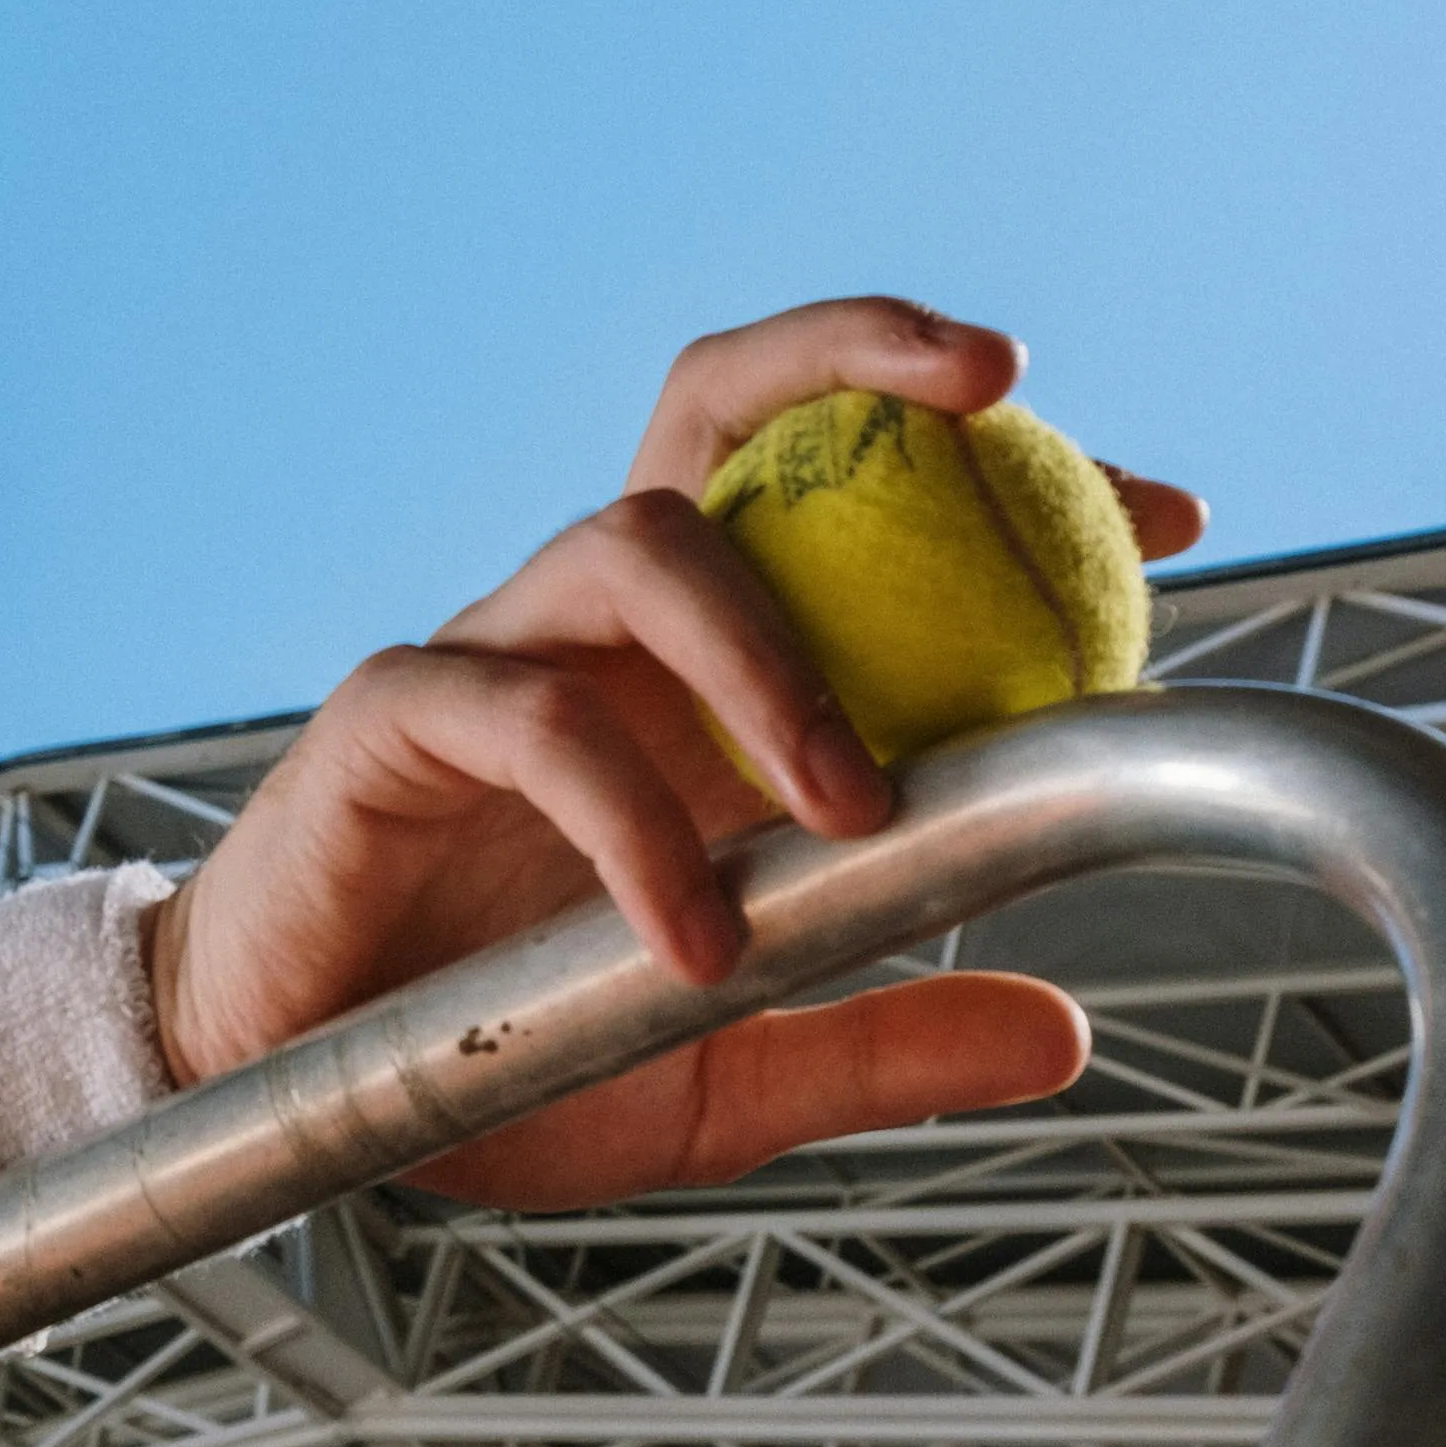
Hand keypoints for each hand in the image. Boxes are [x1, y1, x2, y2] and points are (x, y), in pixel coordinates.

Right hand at [144, 297, 1206, 1208]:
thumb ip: (876, 1035)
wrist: (286, 1092)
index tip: (1159, 512)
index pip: (842, 495)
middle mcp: (598, 625)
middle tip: (1006, 393)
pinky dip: (627, 824)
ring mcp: (492, 654)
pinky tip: (691, 941)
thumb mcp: (725, 1067)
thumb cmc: (497, 1047)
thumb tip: (1060, 1031)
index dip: (992, 473)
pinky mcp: (391, 719)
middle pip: (722, 406)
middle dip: (862, 354)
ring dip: (772, 655)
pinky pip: (526, 720)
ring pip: (638, 541)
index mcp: (689, 669)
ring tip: (850, 803)